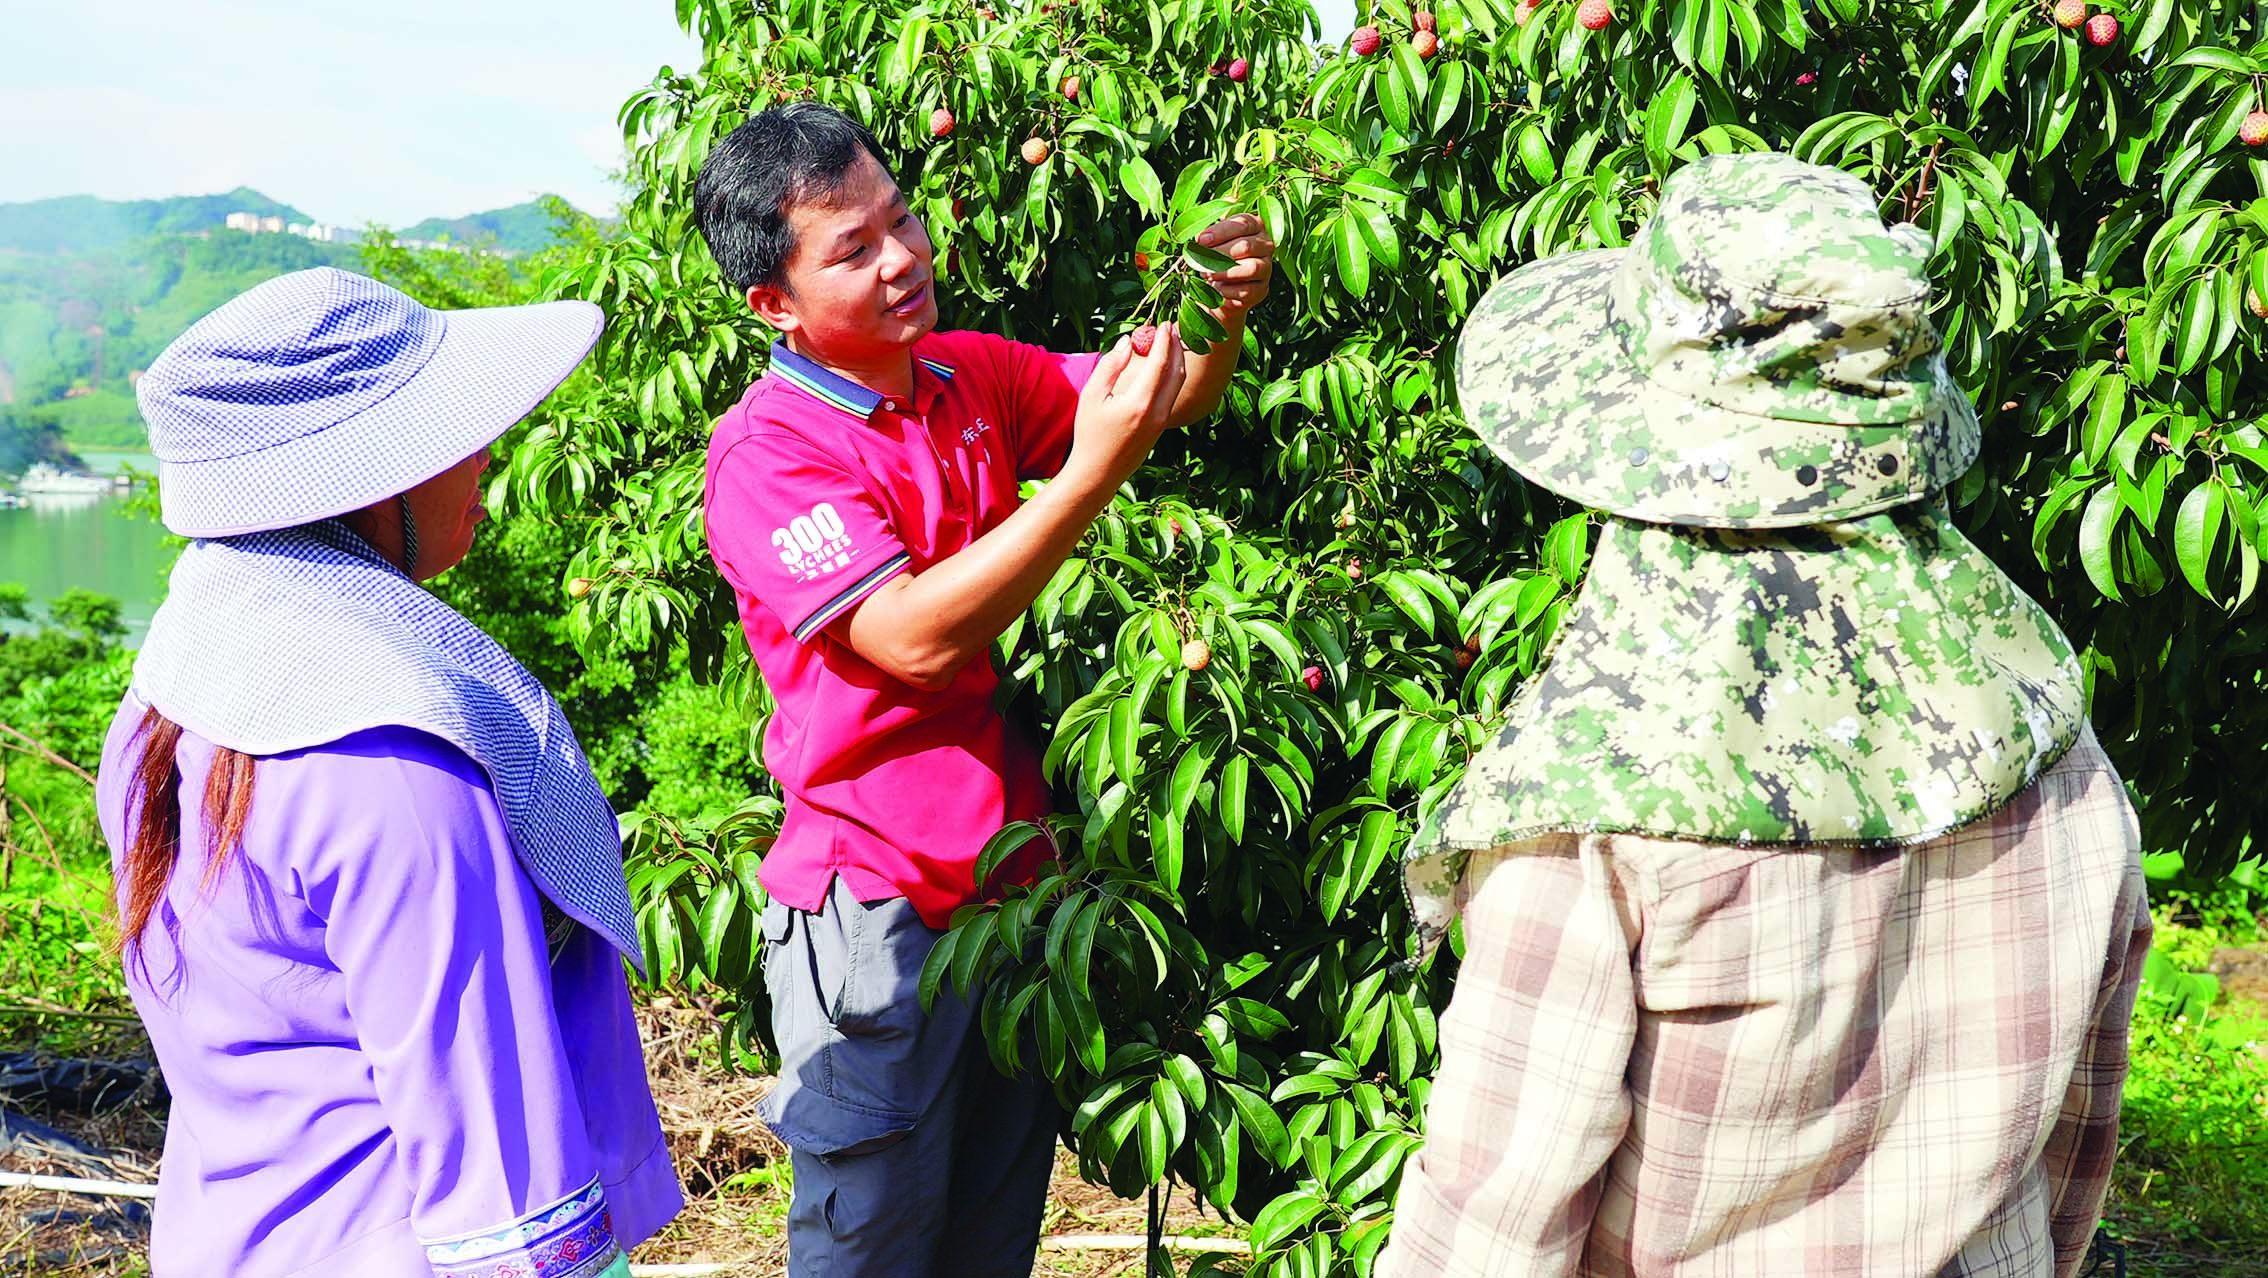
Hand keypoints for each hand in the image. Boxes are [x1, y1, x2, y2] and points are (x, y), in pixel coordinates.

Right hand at [1065, 322, 1186, 490]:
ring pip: (1177, 384)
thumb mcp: (1092, 396)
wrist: (1099, 472)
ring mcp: (1162, 421)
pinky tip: (1164, 366)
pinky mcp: (1161, 427)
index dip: (1165, 340)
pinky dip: (1172, 376)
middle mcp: (1157, 412)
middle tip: (1173, 327)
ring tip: (1172, 342)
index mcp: (1140, 402)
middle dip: (1177, 347)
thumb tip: (1128, 341)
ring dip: (1177, 361)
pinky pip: (1172, 395)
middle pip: (1176, 372)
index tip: (1165, 323)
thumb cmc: (1090, 434)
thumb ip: (1111, 365)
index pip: (1160, 363)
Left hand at [1193, 213, 1274, 319]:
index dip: (1220, 232)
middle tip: (1200, 259)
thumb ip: (1208, 236)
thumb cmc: (1218, 253)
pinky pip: (1247, 291)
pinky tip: (1214, 288)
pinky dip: (1228, 290)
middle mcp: (1266, 246)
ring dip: (1225, 272)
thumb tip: (1200, 240)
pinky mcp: (1262, 289)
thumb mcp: (1214, 239)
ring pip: (1251, 268)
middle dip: (1220, 253)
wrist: (1225, 283)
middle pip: (1246, 246)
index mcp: (1256, 226)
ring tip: (1207, 274)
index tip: (1201, 240)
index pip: (1243, 224)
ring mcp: (1266, 268)